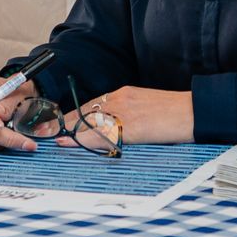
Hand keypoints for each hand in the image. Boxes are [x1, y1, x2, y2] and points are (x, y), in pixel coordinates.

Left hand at [60, 86, 193, 146]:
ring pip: (87, 122)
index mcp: (125, 94)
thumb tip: (115, 129)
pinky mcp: (130, 127)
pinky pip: (101, 134)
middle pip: (83, 111)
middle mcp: (120, 99)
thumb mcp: (147, 107)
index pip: (90, 104)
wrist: (195, 111)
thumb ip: (129, 114)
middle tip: (41, 130)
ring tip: (48, 138)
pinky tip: (68, 143)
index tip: (56, 123)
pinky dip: (81, 139)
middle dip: (61, 122)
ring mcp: (124, 112)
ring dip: (66, 131)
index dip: (71, 115)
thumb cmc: (175, 113)